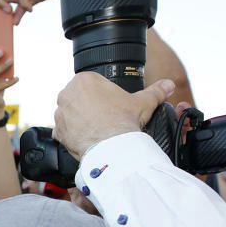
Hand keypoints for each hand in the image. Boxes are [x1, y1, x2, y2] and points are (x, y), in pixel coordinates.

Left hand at [52, 73, 174, 157]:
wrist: (112, 147)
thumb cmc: (123, 121)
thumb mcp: (143, 102)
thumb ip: (156, 91)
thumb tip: (168, 86)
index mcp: (84, 80)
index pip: (91, 83)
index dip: (102, 94)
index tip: (109, 103)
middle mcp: (67, 94)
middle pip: (78, 97)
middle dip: (89, 106)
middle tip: (104, 116)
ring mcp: (60, 113)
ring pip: (70, 114)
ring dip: (80, 119)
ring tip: (97, 127)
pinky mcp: (57, 131)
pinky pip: (63, 131)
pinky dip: (73, 134)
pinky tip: (87, 137)